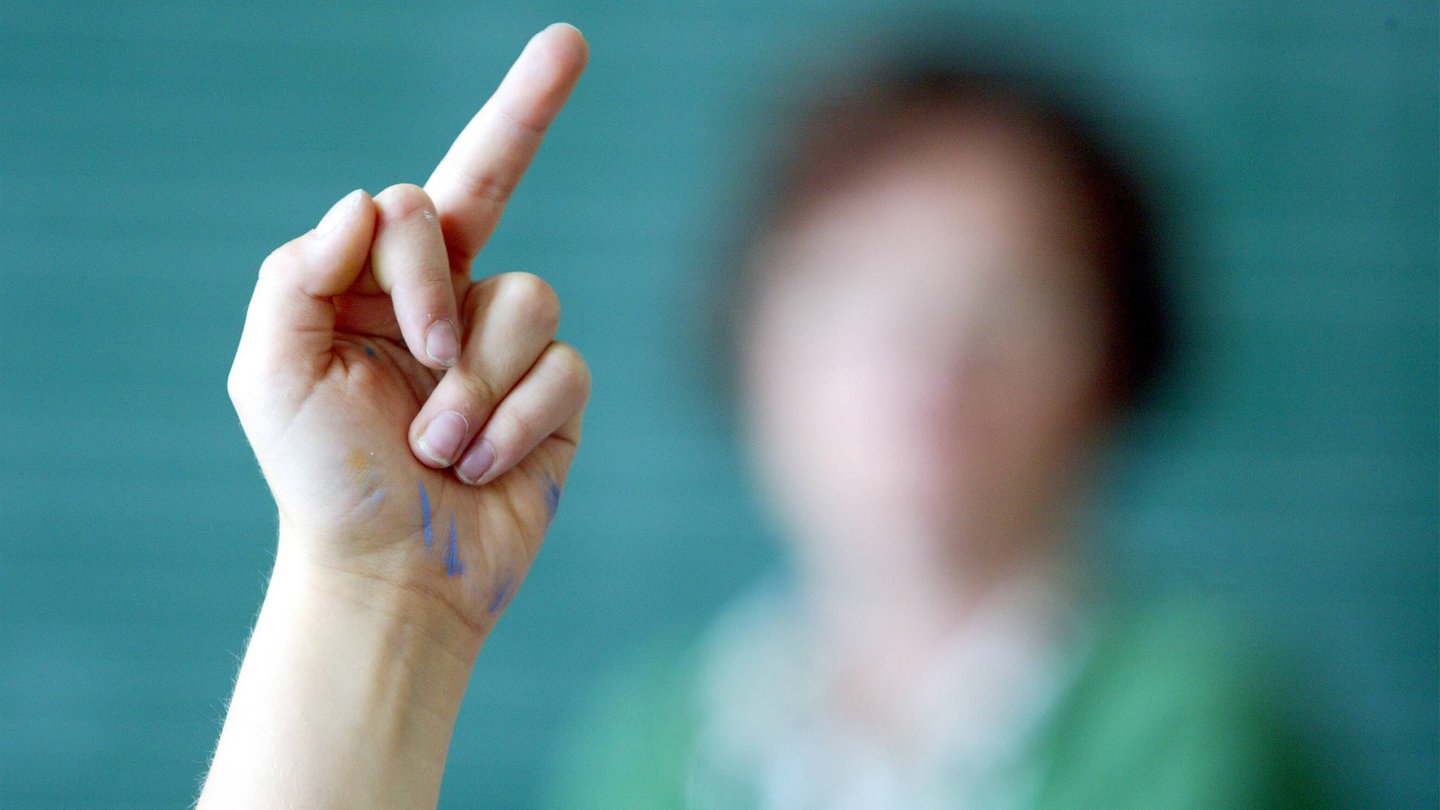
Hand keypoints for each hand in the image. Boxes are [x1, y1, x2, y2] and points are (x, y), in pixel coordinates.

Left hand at [227, 23, 589, 641]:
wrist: (391, 579)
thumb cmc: (326, 482)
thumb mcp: (275, 376)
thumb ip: (300, 277)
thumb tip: (369, 203)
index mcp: (375, 289)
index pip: (412, 207)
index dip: (414, 260)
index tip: (406, 338)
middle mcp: (447, 302)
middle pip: (492, 176)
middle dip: (532, 97)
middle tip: (497, 207)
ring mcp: (507, 348)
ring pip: (530, 299)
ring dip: (479, 386)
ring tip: (442, 450)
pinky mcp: (557, 399)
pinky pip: (567, 368)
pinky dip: (519, 422)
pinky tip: (484, 467)